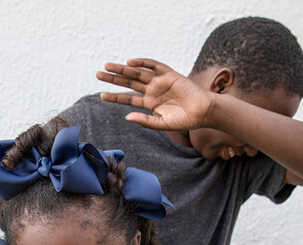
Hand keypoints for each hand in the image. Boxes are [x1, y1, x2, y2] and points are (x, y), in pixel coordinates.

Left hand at [96, 58, 215, 130]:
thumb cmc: (185, 121)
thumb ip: (145, 121)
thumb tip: (127, 117)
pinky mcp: (170, 74)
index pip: (128, 98)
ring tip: (108, 66)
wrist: (203, 113)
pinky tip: (131, 62)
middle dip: (114, 78)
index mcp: (149, 104)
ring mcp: (160, 82)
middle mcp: (152, 91)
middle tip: (98, 73)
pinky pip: (154, 66)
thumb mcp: (162, 124)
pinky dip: (143, 63)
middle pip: (129, 82)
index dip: (115, 97)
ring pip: (138, 73)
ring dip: (123, 69)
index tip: (101, 95)